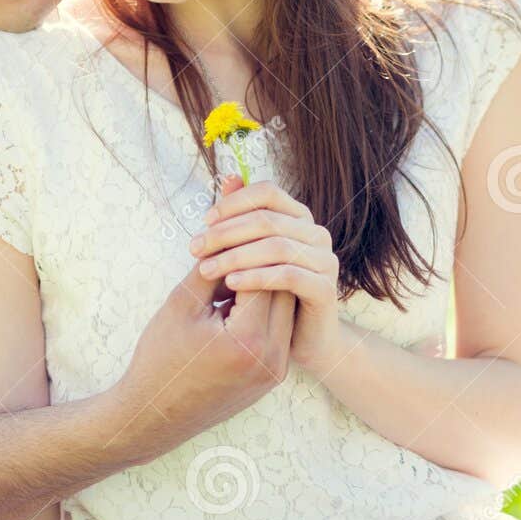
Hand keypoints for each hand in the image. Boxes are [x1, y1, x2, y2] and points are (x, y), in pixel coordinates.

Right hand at [109, 217, 294, 459]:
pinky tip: (234, 300)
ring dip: (262, 286)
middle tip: (237, 242)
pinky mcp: (271, 378)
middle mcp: (272, 357)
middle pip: (282, 290)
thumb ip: (210, 266)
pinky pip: (277, 332)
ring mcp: (275, 371)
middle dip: (259, 262)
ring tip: (233, 270)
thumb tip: (229, 228)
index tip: (228, 231)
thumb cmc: (160, 357)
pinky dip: (261, 310)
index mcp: (248, 338)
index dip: (246, 247)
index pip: (263, 274)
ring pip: (284, 310)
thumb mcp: (182, 304)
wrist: (154, 415)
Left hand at [190, 176, 342, 370]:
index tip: (205, 220)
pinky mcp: (326, 290)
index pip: (268, 193)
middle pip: (268, 219)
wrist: (302, 343)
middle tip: (195, 248)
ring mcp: (325, 261)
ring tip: (205, 270)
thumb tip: (229, 176)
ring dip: (235, 255)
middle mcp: (316, 235)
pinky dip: (257, 277)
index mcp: (298, 219)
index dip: (234, 202)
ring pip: (277, 246)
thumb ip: (242, 218)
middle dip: (226, 232)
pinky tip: (231, 285)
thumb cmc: (270, 296)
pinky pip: (289, 276)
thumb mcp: (251, 253)